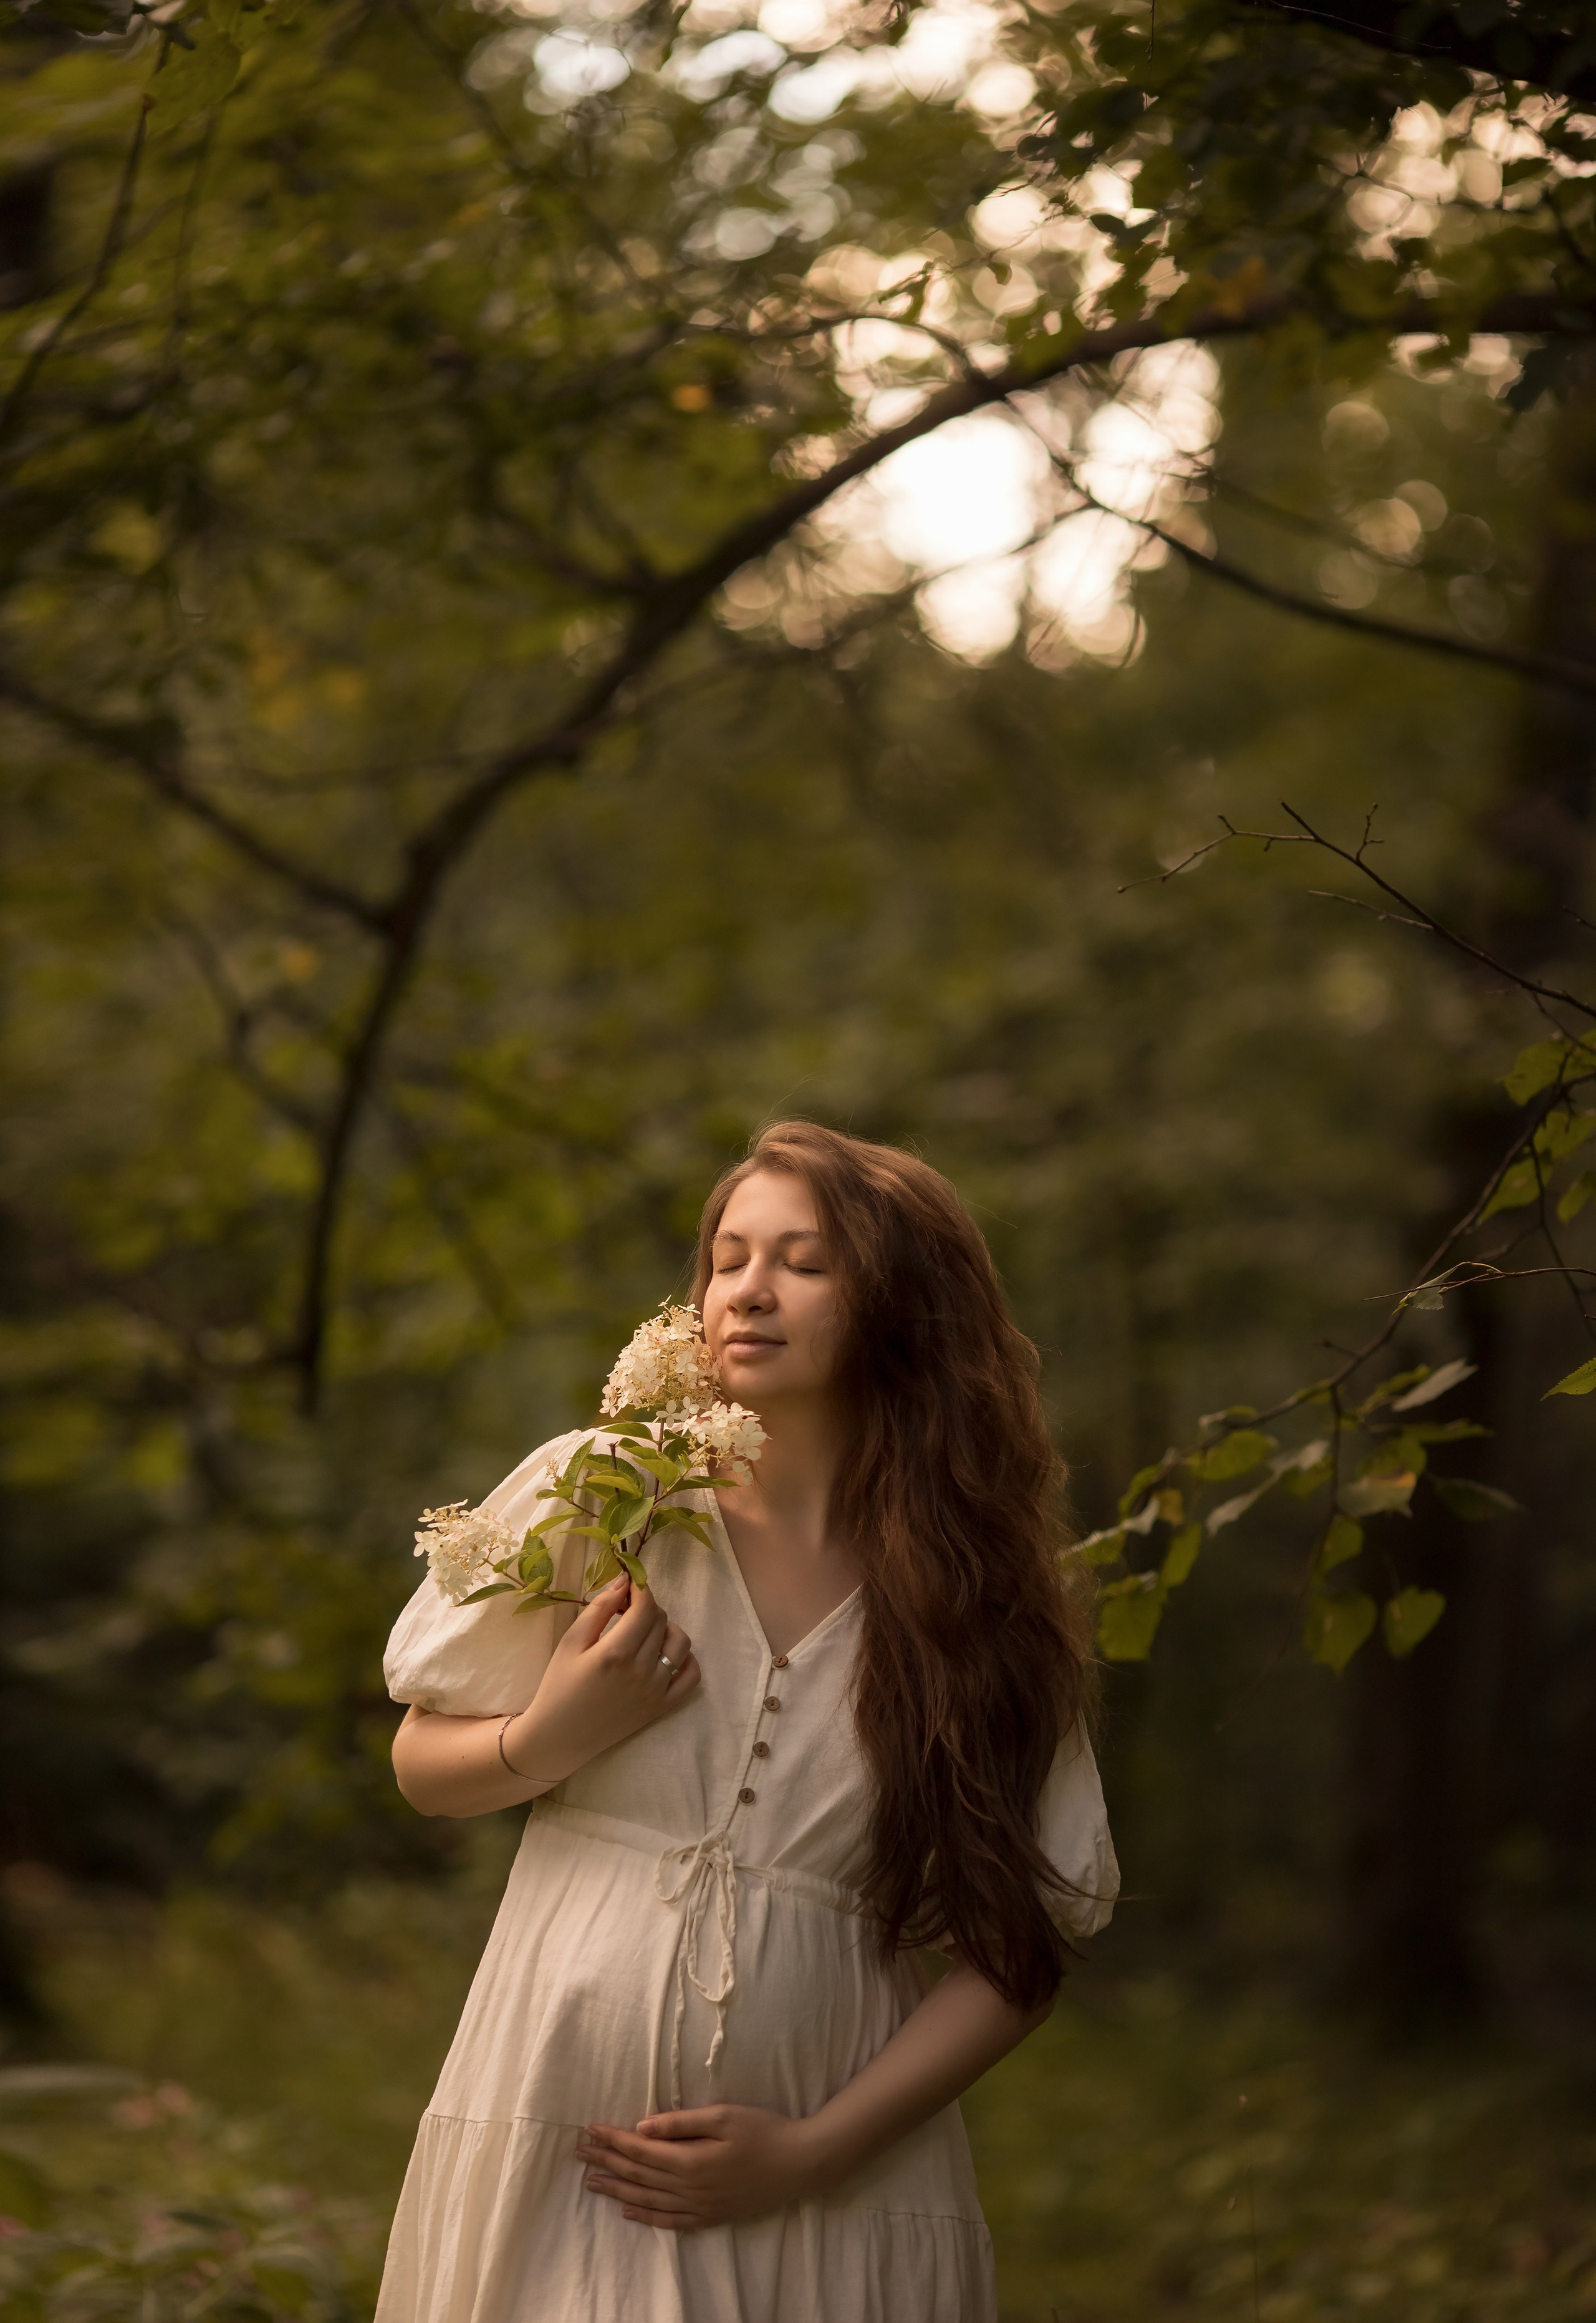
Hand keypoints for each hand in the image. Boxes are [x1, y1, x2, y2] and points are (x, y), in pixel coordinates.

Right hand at [502, 1575, 697, 1785]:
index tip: (630, 1585)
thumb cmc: (559, 1686)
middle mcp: (642, 1671)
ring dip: (667, 1628)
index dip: (641, 1588)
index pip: (646, 1607)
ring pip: (681, 1643)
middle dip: (647, 1607)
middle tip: (627, 1610)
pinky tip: (665, 1654)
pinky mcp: (662, 1707)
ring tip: (645, 1632)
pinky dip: (685, 1659)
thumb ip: (599, 1609)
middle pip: (661, 1621)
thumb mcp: (570, 1642)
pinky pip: (691, 1677)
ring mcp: (656, 1691)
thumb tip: (624, 1582)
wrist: (560, 1736)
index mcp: (616, 1653)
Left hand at [576, 2104, 825, 2230]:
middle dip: (606, 2161)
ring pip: (647, 2199)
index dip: (612, 2139)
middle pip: (638, 2175)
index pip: (640, 2150)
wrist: (800, 2164)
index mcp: (690, 2160)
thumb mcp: (723, 2116)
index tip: (588, 2129)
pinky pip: (669, 2222)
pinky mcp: (710, 2216)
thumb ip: (681, 2123)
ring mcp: (699, 2207)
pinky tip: (628, 2211)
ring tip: (591, 2182)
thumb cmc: (763, 2131)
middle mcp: (689, 2189)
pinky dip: (645, 2217)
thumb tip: (642, 2126)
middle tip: (578, 2152)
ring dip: (617, 2189)